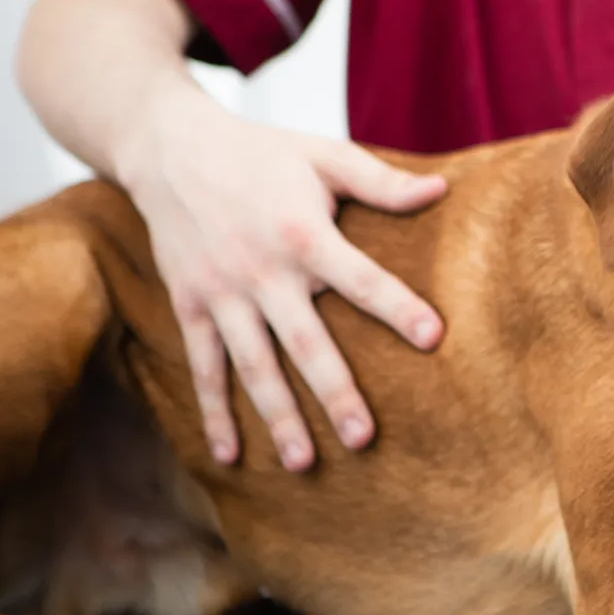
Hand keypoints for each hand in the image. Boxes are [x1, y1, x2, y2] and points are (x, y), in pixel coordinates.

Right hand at [117, 84, 446, 470]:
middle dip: (334, 391)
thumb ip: (381, 182)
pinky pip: (203, 366)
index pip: (360, 278)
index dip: (397, 307)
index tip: (434, 337)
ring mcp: (222, 294)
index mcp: (304, 234)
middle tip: (363, 438)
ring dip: (277, 416)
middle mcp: (263, 271)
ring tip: (303, 464)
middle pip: (304, 341)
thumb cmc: (263, 153)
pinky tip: (230, 455)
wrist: (172, 150)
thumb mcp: (326, 155)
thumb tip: (441, 191)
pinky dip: (213, 412)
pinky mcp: (191, 306)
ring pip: (254, 366)